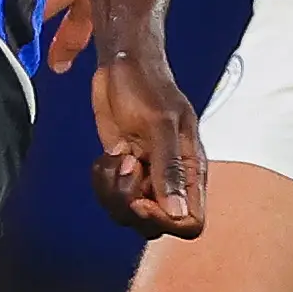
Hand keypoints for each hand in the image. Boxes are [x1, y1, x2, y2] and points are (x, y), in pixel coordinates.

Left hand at [87, 52, 204, 238]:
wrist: (122, 66)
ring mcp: (145, 177)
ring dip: (112, 188)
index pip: (190, 222)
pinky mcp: (122, 171)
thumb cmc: (148, 85)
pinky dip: (102, 179)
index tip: (142, 196)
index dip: (163, 219)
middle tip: (126, 163)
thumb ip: (169, 168)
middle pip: (153, 226)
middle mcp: (170, 180)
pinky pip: (109, 196)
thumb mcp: (160, 123)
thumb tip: (177, 211)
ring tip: (117, 154)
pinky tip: (107, 154)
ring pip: (127, 214)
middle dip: (129, 201)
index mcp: (191, 171)